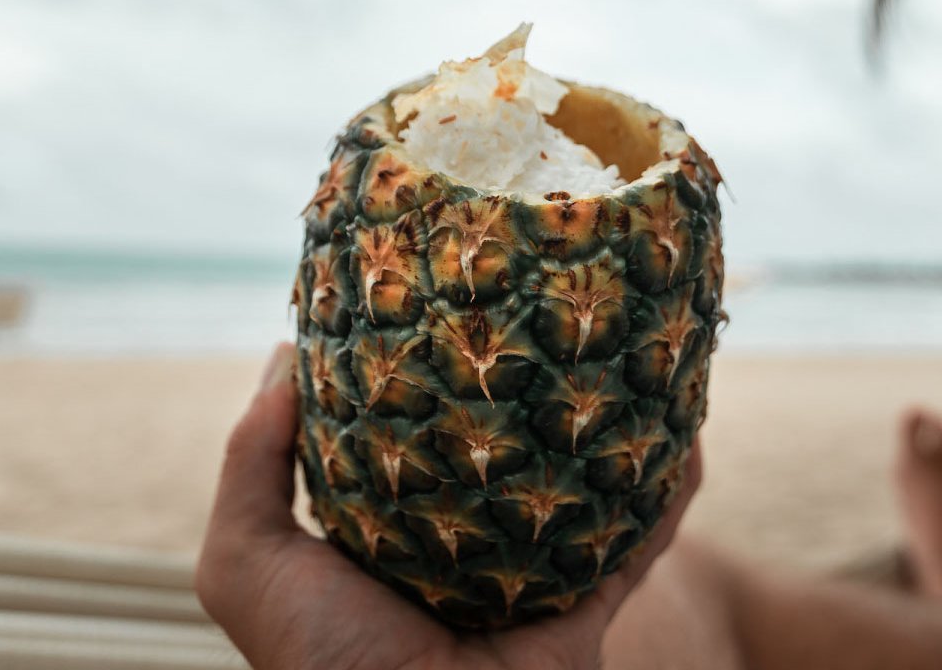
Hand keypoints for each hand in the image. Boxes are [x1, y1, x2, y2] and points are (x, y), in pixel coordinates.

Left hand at [196, 343, 702, 669]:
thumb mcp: (248, 562)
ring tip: (643, 368)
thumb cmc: (322, 659)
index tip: (449, 308)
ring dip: (619, 438)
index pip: (420, 436)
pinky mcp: (585, 603)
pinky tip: (692, 444)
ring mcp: (534, 573)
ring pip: (588, 490)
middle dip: (539, 396)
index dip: (434, 376)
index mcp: (396, 527)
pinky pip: (640, 544)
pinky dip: (671, 498)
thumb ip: (250, 463)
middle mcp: (470, 544)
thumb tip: (286, 357)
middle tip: (560, 321)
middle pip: (515, 454)